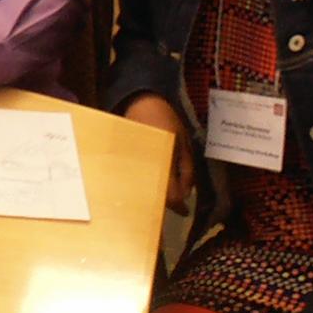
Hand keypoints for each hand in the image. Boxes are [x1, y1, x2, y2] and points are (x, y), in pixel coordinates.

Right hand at [123, 92, 193, 214]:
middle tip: (176, 206)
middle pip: (153, 195)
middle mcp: (144, 166)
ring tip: (163, 197)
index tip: (186, 211)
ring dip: (154, 195)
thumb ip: (187, 169)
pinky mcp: (125, 161)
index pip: (170, 194)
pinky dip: (146, 184)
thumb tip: (187, 194)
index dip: (179, 206)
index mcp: (162, 162)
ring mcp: (132, 164)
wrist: (139, 101)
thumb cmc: (165, 119)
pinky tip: (151, 184)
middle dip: (165, 203)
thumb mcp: (184, 143)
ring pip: (143, 188)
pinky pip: (137, 178)